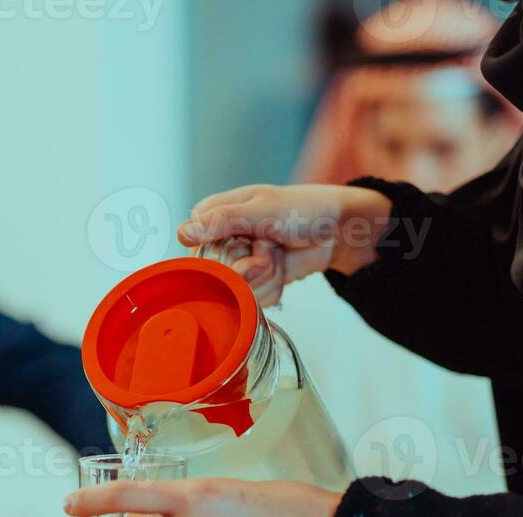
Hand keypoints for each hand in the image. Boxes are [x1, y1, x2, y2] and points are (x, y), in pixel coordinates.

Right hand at [178, 183, 391, 306]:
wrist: (340, 232)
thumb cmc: (305, 210)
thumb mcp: (262, 211)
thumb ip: (222, 221)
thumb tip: (181, 234)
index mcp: (216, 214)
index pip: (195, 244)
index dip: (220, 250)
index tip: (245, 241)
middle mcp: (223, 239)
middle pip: (217, 273)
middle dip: (249, 267)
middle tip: (270, 248)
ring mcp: (240, 262)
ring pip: (236, 290)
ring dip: (265, 277)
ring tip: (279, 256)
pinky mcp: (255, 282)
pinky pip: (252, 300)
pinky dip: (273, 288)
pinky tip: (283, 271)